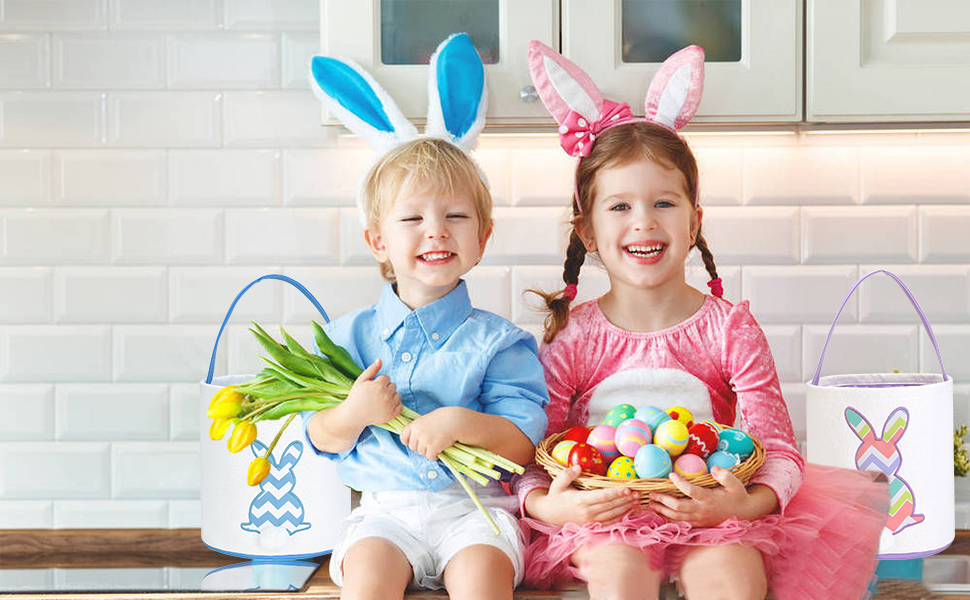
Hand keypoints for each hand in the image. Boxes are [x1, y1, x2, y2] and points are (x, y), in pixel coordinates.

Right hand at [344, 359, 400, 426]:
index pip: (386, 377)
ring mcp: (390, 406)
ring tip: (380, 400)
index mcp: (379, 386)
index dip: (378, 382)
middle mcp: (386, 395)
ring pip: (397, 394)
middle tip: (375, 395)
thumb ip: (372, 369)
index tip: (372, 388)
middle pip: (393, 385)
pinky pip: (400, 405)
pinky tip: (385, 406)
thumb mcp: (361, 381)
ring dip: (391, 396)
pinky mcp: (392, 415)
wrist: (354, 415)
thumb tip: (379, 359)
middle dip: (385, 388)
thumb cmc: (356, 396)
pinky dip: (394, 405)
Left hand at [399, 406, 467, 459]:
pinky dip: (435, 456)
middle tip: (431, 444)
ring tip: (437, 445)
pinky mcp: (432, 447)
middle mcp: (417, 432)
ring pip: (421, 453)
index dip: (408, 441)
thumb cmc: (444, 419)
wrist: (456, 421)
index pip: (403, 436)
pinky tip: (440, 450)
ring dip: (429, 451)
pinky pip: (430, 456)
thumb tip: (415, 438)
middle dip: (421, 447)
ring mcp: (424, 440)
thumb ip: (419, 428)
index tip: (415, 442)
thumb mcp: (427, 419)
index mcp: (415, 424)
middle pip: (413, 447)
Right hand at [528, 465, 639, 526]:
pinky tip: (629, 510)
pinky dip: (621, 517)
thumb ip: (568, 474)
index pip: (602, 496)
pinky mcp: (592, 525)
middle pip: (611, 506)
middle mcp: (587, 512)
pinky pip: (610, 522)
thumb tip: (578, 466)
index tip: (628, 488)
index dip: (616, 493)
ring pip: (613, 515)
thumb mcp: (558, 482)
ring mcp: (590, 521)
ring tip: (637, 500)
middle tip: (638, 493)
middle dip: (625, 499)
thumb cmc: (555, 495)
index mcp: (580, 500)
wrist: (549, 514)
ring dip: (626, 508)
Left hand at [648, 467, 769, 525]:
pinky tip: (659, 513)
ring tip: (650, 503)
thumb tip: (714, 468)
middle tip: (651, 493)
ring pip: (677, 517)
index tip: (671, 475)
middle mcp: (701, 510)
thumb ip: (725, 475)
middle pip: (678, 507)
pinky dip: (668, 518)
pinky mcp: (698, 523)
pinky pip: (681, 522)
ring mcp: (699, 518)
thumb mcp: (735, 483)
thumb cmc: (737, 495)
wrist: (744, 513)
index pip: (691, 491)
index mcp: (709, 498)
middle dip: (663, 500)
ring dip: (662, 510)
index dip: (680, 483)